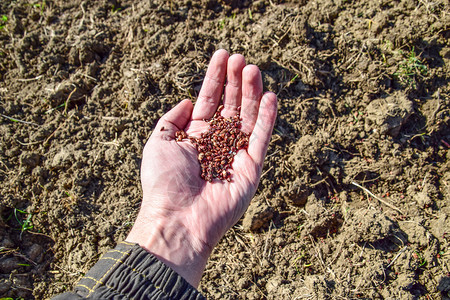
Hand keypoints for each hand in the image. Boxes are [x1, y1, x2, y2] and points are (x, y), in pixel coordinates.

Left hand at [126, 49, 276, 286]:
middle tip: (240, 58)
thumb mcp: (158, 142)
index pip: (209, 100)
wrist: (177, 219)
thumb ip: (172, 119)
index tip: (223, 55)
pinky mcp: (251, 169)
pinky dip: (267, 119)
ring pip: (247, 118)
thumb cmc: (163, 182)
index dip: (215, 78)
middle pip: (230, 106)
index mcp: (195, 137)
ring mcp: (235, 155)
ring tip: (251, 68)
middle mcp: (216, 144)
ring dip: (251, 93)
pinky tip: (269, 96)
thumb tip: (189, 100)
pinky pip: (261, 139)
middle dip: (235, 82)